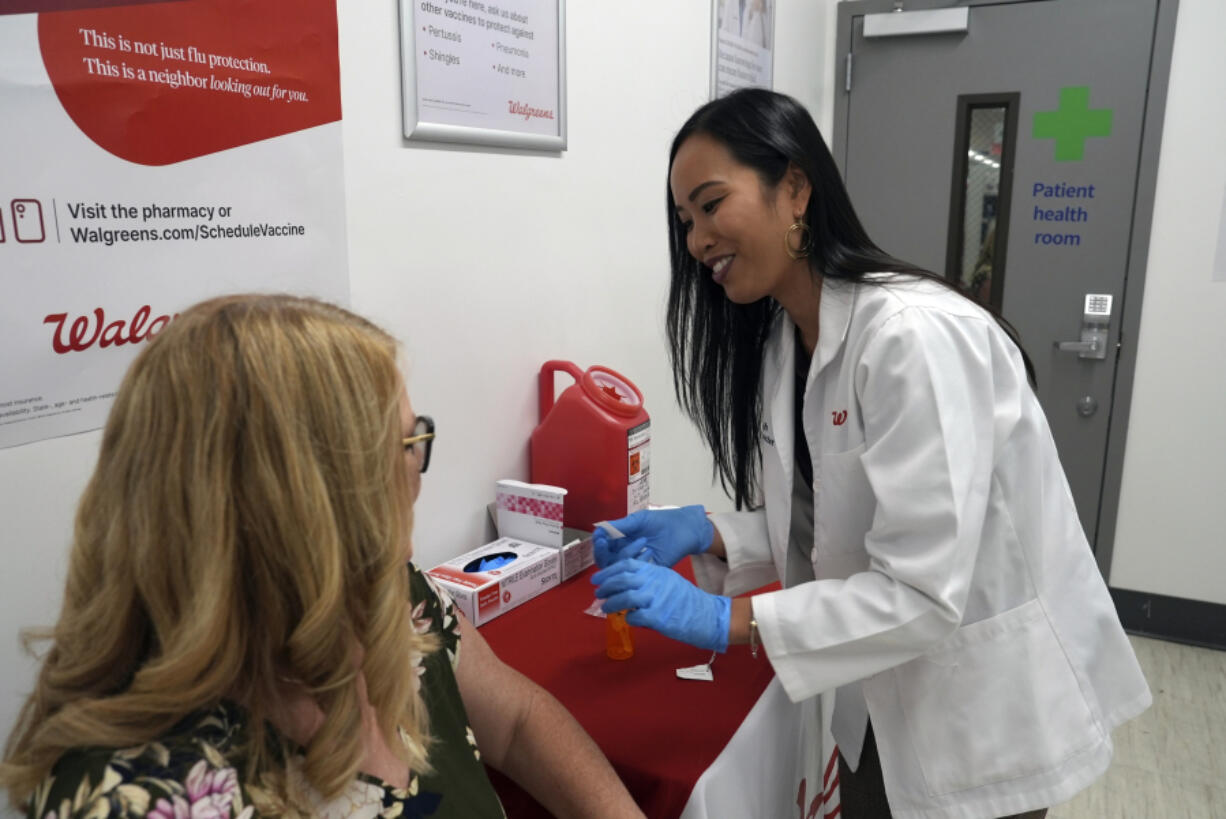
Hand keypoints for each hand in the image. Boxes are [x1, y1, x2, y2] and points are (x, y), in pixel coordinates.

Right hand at [591, 506, 713, 567]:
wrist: (685, 529)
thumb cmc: (661, 521)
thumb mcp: (639, 520)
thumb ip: (621, 526)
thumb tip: (599, 529)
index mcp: (620, 540)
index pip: (602, 547)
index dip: (598, 544)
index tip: (599, 537)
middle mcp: (624, 553)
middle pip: (605, 561)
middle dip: (603, 553)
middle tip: (606, 543)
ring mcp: (636, 563)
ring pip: (619, 568)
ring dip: (626, 554)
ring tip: (643, 541)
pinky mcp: (647, 571)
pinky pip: (636, 573)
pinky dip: (640, 562)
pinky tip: (650, 552)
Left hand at [591, 559, 730, 651]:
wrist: (707, 614)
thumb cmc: (686, 599)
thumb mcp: (667, 580)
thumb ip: (649, 578)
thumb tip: (627, 584)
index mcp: (656, 571)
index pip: (626, 564)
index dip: (608, 571)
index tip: (597, 578)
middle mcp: (654, 581)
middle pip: (622, 579)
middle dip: (606, 587)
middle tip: (598, 594)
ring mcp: (656, 599)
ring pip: (624, 599)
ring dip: (612, 604)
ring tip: (606, 609)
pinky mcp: (658, 617)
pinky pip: (635, 617)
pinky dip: (628, 619)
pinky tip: (628, 620)